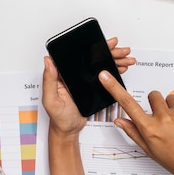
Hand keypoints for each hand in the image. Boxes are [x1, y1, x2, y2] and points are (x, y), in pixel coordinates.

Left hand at [43, 38, 133, 174]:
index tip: (104, 44)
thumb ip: (49, 80)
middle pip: (92, 58)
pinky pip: (104, 75)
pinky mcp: (92, 87)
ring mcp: (84, 80)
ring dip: (114, 59)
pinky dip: (114, 70)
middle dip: (108, 52)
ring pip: (100, 65)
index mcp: (63, 74)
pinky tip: (122, 67)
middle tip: (120, 49)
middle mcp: (74, 74)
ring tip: (126, 58)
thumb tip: (48, 61)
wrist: (68, 130)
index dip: (92, 47)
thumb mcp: (51, 99)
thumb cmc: (58, 117)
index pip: (78, 55)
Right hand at [98, 70, 173, 174]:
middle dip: (156, 105)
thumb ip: (134, 132)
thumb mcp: (151, 151)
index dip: (114, 88)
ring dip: (172, 108)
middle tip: (163, 120)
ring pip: (170, 99)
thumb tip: (120, 120)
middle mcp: (164, 118)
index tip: (105, 76)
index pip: (127, 104)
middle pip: (153, 96)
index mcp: (150, 129)